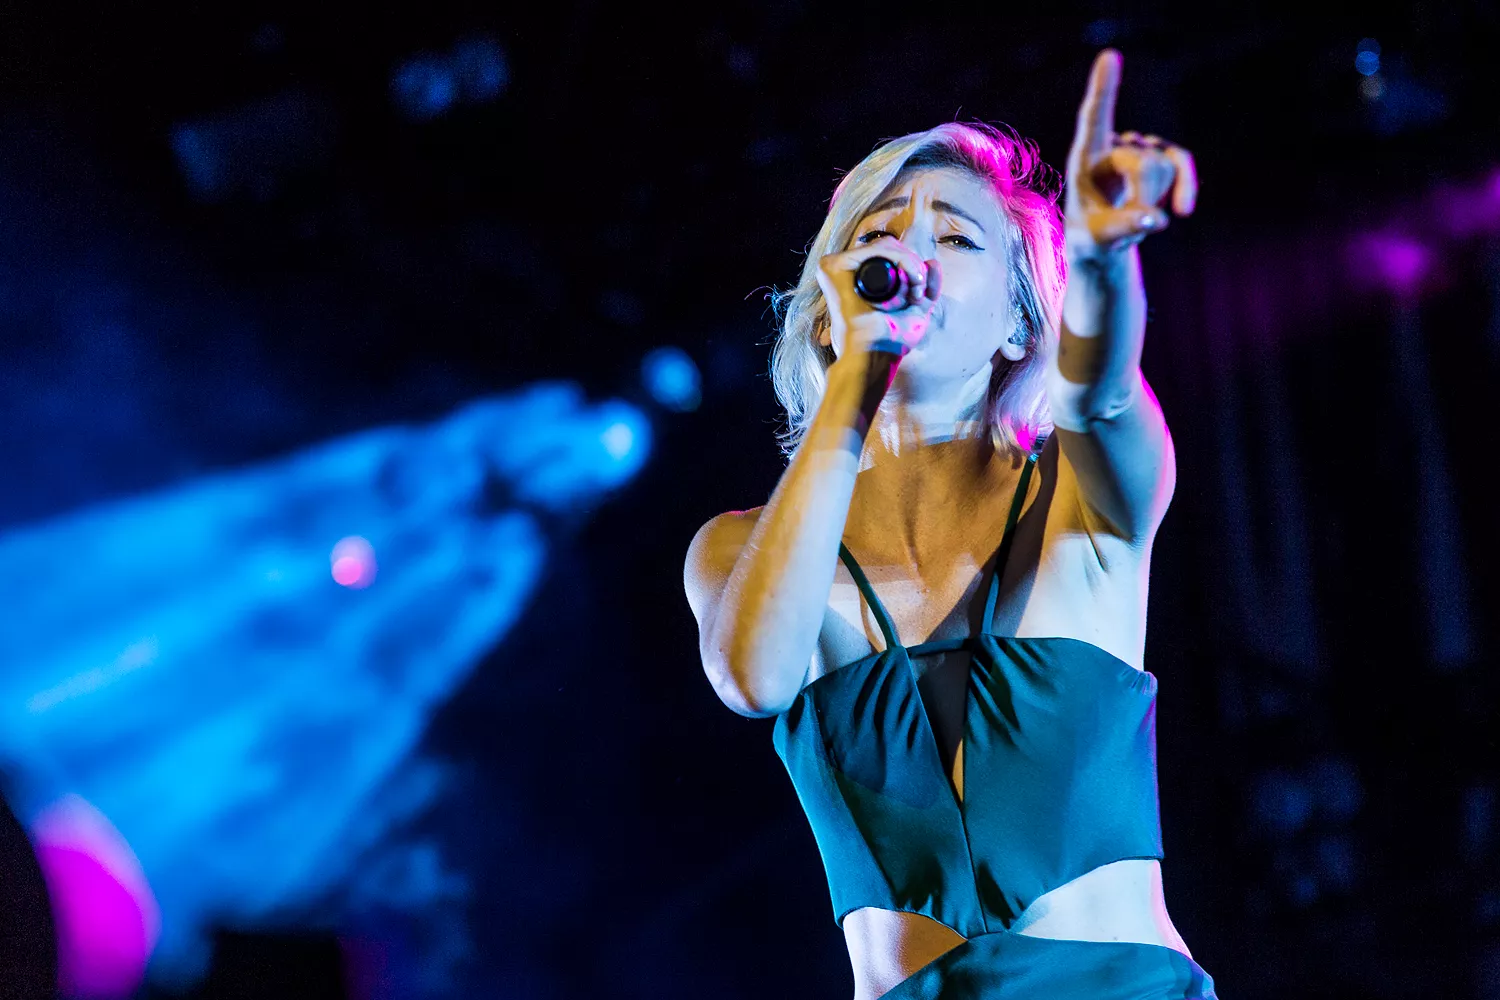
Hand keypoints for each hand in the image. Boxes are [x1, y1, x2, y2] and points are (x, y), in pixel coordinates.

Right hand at [815, 235, 941, 360]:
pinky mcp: (832, 266)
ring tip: (914, 290)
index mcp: (860, 279)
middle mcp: (847, 272)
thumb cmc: (891, 340)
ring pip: (884, 245)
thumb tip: (933, 262)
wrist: (874, 356)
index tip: (921, 292)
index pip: (889, 254)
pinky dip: (898, 258)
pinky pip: (875, 249)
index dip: (911, 265)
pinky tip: (907, 280)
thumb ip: (928, 287)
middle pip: (888, 246)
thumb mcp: (917, 310)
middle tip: (919, 291)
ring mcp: (837, 267)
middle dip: (913, 264)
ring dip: (910, 263)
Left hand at [1064, 49, 1196, 260]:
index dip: (1104, 88)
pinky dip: (1186, 186)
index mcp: (1084, 158)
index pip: (1094, 117)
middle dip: (1147, 198)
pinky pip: (1182, 161)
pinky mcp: (1160, 154)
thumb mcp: (1098, 239)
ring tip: (1136, 215)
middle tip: (1136, 224)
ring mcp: (1137, 146)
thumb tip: (1155, 220)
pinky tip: (1182, 210)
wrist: (1102, 239)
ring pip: (1164, 165)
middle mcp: (1110, 144)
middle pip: (1145, 162)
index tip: (1110, 56)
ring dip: (1157, 197)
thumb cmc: (1090, 237)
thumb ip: (1122, 228)